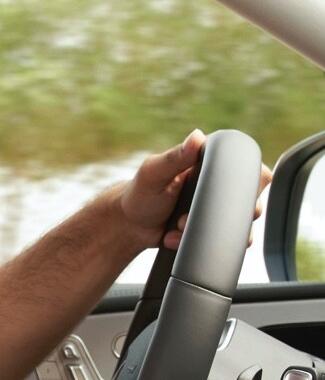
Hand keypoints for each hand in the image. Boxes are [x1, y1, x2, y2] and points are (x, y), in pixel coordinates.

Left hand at [118, 130, 268, 252]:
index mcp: (211, 164)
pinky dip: (194, 242)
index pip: (248, 166)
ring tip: (179, 225)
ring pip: (237, 226)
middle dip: (223, 214)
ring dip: (209, 231)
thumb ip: (175, 157)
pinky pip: (220, 242)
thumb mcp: (153, 173)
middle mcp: (220, 186)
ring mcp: (217, 209)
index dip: (247, 182)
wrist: (129, 226)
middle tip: (188, 215)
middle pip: (250, 200)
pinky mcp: (211, 230)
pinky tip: (174, 236)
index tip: (222, 194)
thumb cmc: (139, 194)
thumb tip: (197, 137)